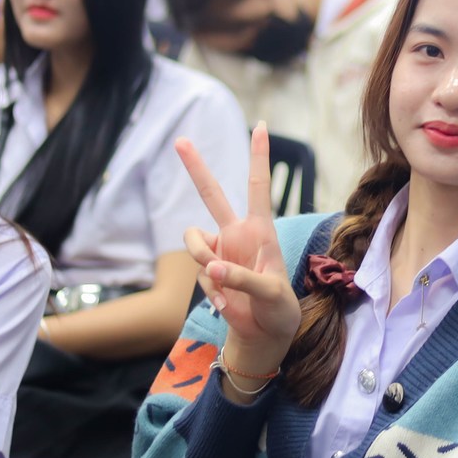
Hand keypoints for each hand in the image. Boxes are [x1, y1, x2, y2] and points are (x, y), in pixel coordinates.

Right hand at [178, 124, 300, 377]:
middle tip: (179, 140)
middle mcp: (237, 234)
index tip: (260, 125)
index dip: (259, 156)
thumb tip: (212, 267)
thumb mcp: (271, 293)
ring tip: (222, 281)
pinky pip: (199, 272)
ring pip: (193, 242)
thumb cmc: (278, 308)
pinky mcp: (208, 270)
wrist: (264, 332)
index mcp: (261, 230)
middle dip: (195, 168)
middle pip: (212, 194)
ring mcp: (219, 251)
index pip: (258, 186)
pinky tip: (226, 301)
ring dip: (202, 260)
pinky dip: (210, 288)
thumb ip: (242, 278)